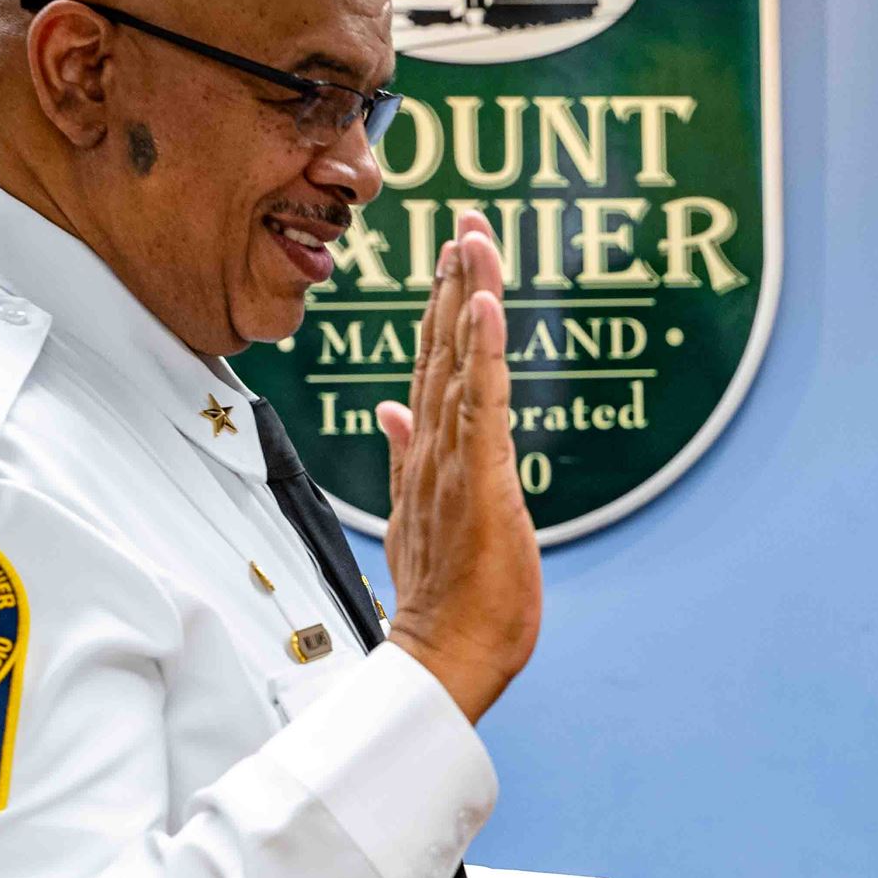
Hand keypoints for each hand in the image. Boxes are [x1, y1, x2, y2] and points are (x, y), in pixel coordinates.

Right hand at [378, 210, 540, 721]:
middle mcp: (434, 448)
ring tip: (472, 238)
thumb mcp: (424, 516)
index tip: (452, 251)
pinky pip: (483, 403)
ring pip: (460, 363)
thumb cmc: (445, 601)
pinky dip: (485, 351)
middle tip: (466, 219)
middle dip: (455, 281)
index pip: (433, 365)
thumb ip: (407, 458)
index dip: (442, 307)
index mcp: (425, 455)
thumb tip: (391, 412)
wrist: (440, 658)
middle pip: (442, 348)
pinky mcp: (480, 480)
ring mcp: (453, 461)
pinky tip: (485, 304)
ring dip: (469, 296)